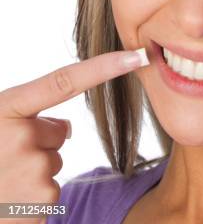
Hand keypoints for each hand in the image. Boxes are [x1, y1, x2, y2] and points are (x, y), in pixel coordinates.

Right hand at [0, 49, 148, 223]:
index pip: (65, 81)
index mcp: (7, 110)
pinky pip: (52, 187)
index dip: (105, 67)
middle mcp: (21, 136)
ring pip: (54, 161)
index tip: (137, 56)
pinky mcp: (42, 198)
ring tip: (2, 180)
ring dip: (34, 170)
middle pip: (60, 131)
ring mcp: (33, 168)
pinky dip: (33, 195)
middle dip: (39, 143)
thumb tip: (66, 128)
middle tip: (4, 159)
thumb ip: (26, 116)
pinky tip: (10, 198)